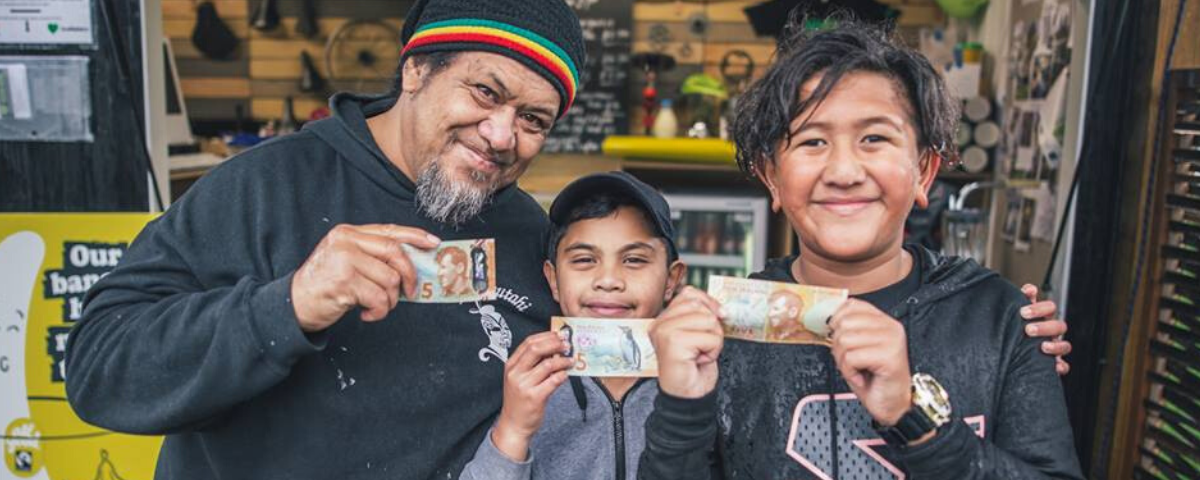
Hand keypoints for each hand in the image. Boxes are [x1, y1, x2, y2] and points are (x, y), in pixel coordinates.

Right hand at [290, 224, 439, 331]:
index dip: (415, 236)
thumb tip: (410, 262)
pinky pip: (379, 298)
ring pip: (390, 279)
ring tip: (377, 306)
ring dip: (390, 300)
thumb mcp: (345, 260)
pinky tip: (367, 314)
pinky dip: (379, 311)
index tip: (433, 243)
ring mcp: (344, 260)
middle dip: (408, 276)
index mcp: (347, 233)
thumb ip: (371, 255)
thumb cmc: (324, 284)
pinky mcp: (345, 282)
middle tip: (409, 292)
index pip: (389, 230)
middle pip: (394, 253)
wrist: (294, 304)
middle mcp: (345, 242)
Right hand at [492, 331, 573, 460]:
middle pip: (536, 349)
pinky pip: (553, 381)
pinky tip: (566, 374)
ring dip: (562, 360)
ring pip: (547, 365)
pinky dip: (563, 375)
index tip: (559, 335)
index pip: (528, 343)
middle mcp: (515, 373)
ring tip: (571, 360)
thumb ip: (533, 364)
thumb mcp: (519, 379)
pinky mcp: (534, 397)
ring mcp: (524, 385)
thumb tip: (555, 349)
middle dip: (555, 344)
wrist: (513, 425)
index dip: (546, 336)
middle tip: (567, 344)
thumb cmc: (519, 400)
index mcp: (511, 365)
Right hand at [650, 287, 724, 398]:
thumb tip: (721, 308)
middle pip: (700, 305)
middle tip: (701, 346)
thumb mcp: (698, 334)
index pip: (689, 293)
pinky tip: (698, 361)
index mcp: (663, 319)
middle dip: (712, 327)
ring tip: (700, 353)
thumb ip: (702, 315)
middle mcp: (660, 324)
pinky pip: (711, 338)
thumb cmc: (693, 368)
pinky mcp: (674, 343)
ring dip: (713, 340)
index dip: (709, 303)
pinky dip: (713, 351)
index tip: (718, 316)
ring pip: (708, 320)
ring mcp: (664, 332)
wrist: (688, 396)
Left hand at [828, 299, 911, 426]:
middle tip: (851, 361)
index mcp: (883, 320)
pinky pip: (851, 358)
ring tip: (857, 370)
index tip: (839, 339)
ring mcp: (891, 340)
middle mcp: (890, 326)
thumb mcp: (856, 348)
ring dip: (844, 361)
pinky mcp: (889, 356)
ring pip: (844, 340)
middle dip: (838, 346)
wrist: (891, 405)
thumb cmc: (873, 379)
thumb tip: (825, 318)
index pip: (851, 305)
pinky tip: (861, 377)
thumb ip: (845, 330)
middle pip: (843, 323)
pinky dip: (849, 372)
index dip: (836, 322)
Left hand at [1020, 284, 1071, 375]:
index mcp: (1041, 318)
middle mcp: (1050, 333)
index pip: (1049, 308)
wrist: (1006, 353)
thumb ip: (1021, 300)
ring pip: (1065, 345)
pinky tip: (1054, 366)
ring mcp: (1053, 348)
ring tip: (1042, 346)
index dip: (1040, 308)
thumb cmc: (1012, 328)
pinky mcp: (1053, 365)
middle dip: (1045, 327)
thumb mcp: (1014, 314)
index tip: (1023, 312)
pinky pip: (1064, 366)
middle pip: (1059, 326)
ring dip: (1056, 345)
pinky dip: (1061, 366)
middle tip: (1028, 329)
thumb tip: (1030, 289)